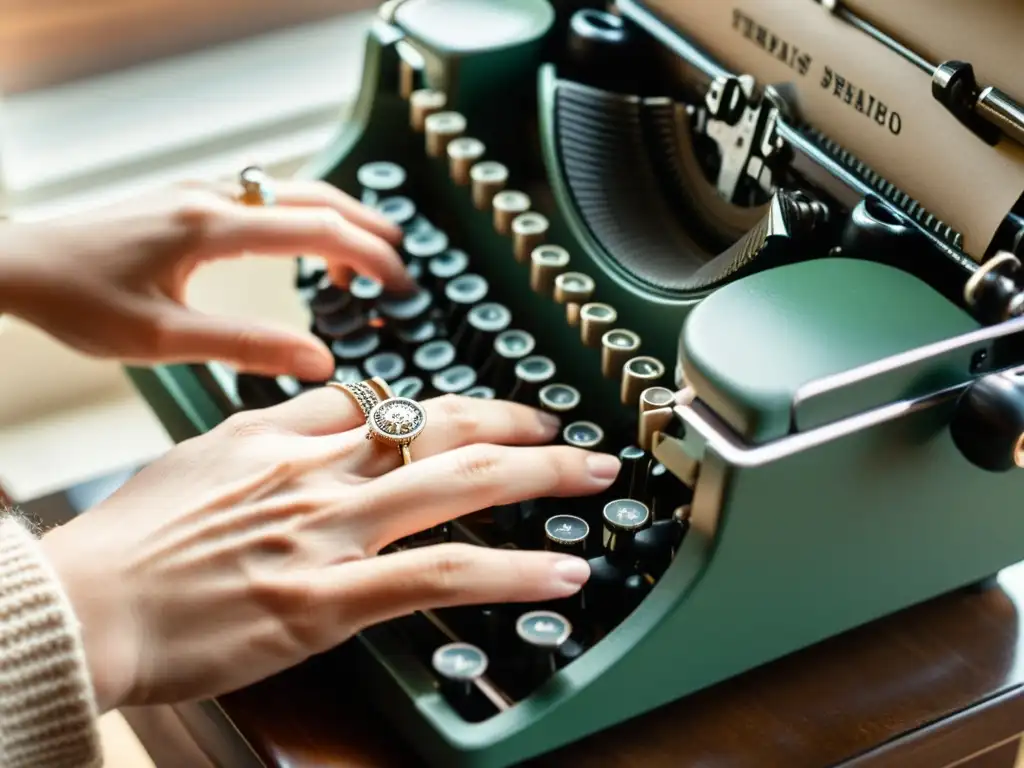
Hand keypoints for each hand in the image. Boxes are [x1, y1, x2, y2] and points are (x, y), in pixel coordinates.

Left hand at [0, 177, 410, 380]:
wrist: (18, 264)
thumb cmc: (78, 299)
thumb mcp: (162, 338)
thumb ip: (246, 347)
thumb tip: (319, 359)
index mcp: (212, 227)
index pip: (318, 229)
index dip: (369, 256)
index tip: (401, 283)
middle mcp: (211, 197)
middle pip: (315, 197)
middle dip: (365, 228)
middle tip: (400, 264)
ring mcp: (199, 192)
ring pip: (290, 191)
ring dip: (334, 219)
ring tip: (360, 260)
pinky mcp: (186, 198)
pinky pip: (263, 196)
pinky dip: (300, 217)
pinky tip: (300, 244)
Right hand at [40, 391, 619, 710]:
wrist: (85, 605)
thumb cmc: (129, 542)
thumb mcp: (197, 462)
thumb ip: (268, 439)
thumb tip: (318, 420)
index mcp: (277, 432)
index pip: (382, 402)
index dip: (444, 408)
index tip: (481, 419)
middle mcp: (315, 467)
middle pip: (440, 423)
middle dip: (514, 422)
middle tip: (559, 427)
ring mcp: (328, 529)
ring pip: (458, 483)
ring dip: (541, 475)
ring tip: (593, 476)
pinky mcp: (331, 597)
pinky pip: (443, 574)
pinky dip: (512, 572)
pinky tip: (561, 573)